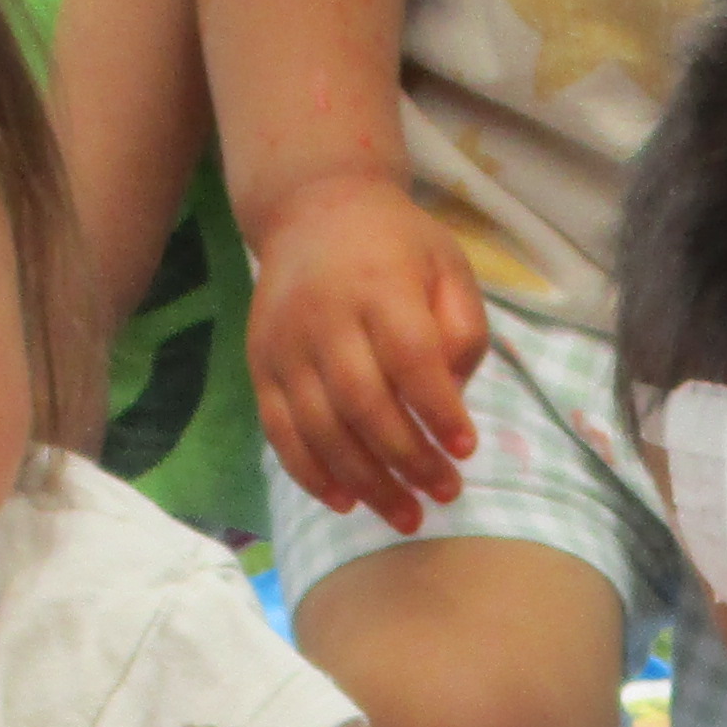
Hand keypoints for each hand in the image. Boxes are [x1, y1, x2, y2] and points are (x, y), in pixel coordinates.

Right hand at [245, 175, 483, 532]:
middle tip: (445, 494)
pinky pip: (280, 431)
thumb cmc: (397, 248)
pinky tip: (347, 502)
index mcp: (379, 286)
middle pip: (363, 402)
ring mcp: (286, 344)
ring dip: (366, 480)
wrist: (313, 211)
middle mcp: (325, 316)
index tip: (466, 450)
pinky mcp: (261, 365)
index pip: (409, 357)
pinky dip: (311, 474)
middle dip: (407, 459)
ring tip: (407, 515)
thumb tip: (453, 400)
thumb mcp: (448, 266)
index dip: (438, 409)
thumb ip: (462, 328)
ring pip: (321, 427)